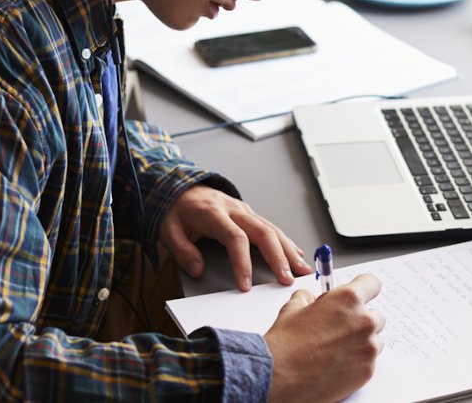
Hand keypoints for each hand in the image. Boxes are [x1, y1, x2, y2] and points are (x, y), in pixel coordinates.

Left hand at [160, 185, 312, 290]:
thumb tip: (198, 270)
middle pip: (263, 232)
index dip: (242, 263)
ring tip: (302, 269)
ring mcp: (244, 210)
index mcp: (214, 214)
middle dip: (278, 257)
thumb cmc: (176, 209)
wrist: (179, 186)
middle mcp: (234, 210)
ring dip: (289, 250)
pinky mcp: (249, 214)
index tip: (246, 285)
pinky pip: (271, 227)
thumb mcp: (169, 231)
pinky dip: (285, 242)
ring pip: (272, 229)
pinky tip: (296, 253)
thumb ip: (183, 251)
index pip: (235, 238)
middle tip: (287, 279)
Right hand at [263, 274, 384, 401]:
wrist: (280, 376)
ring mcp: (368, 348)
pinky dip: (358, 361)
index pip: (372, 284)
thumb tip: (311, 299)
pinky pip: (370, 361)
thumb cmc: (286, 343)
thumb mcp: (293, 308)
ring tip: (337, 349)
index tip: (360, 295)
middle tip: (341, 328)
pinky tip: (337, 363)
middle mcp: (363, 321)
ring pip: (375, 340)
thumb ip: (309, 298)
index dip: (364, 289)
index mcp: (348, 299)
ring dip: (362, 342)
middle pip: (376, 315)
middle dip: (361, 320)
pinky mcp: (367, 370)